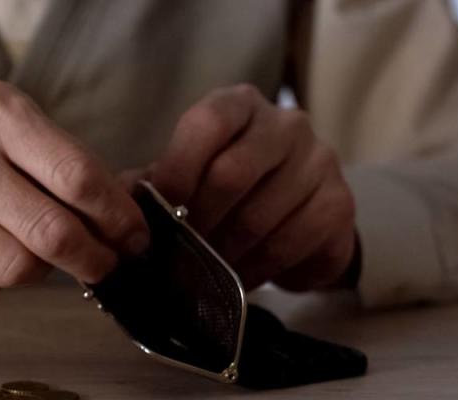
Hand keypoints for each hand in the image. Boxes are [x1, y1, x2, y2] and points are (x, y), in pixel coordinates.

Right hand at [0, 80, 148, 306]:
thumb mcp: (3, 115)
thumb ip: (59, 157)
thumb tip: (122, 213)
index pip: (77, 177)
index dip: (118, 218)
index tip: (133, 237)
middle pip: (52, 233)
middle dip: (95, 259)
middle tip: (104, 263)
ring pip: (17, 270)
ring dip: (40, 272)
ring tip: (32, 252)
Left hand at [151, 84, 355, 290]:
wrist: (298, 214)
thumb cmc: (228, 190)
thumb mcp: (188, 176)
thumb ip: (152, 182)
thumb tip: (118, 201)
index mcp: (239, 105)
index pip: (208, 123)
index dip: (178, 169)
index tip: (160, 210)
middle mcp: (286, 124)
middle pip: (233, 172)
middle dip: (199, 221)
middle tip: (181, 251)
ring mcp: (319, 160)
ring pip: (260, 216)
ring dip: (225, 254)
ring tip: (204, 272)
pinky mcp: (339, 202)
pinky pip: (291, 243)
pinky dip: (257, 269)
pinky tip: (239, 280)